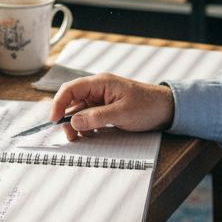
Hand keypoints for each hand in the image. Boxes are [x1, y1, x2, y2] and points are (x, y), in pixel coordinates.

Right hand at [48, 73, 174, 140]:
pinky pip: (89, 117)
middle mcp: (98, 89)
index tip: (54, 120)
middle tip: (69, 135)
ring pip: (79, 111)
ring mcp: (102, 99)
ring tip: (78, 138)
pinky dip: (86, 127)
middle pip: (72, 101)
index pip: (71, 89)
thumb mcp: (122, 113)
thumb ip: (97, 117)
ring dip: (76, 125)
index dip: (58, 103)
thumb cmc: (148, 106)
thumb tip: (74, 122)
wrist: (167, 109)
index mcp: (100, 83)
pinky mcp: (106, 109)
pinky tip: (89, 136)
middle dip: (66, 117)